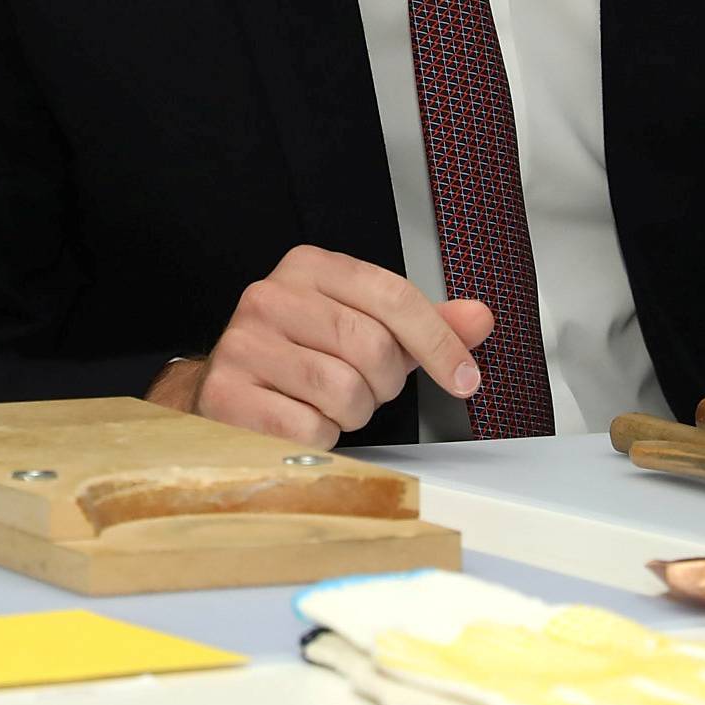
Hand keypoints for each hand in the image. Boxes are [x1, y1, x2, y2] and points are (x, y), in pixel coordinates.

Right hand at [144, 245, 493, 446]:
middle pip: (372, 346)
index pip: (392, 295)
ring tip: (330, 404)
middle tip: (364, 388)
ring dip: (352, 413)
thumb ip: (422, 325)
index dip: (438, 342)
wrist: (226, 390)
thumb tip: (478, 318)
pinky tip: (300, 420)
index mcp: (309, 268)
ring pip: (343, 390)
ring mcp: (243, 343)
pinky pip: (309, 427)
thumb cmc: (300, 356)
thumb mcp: (363, 327)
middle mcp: (270, 296)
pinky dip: (319, 437)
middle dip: (383, 384)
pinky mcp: (228, 393)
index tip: (464, 377)